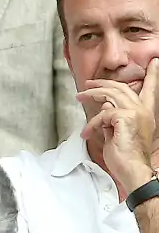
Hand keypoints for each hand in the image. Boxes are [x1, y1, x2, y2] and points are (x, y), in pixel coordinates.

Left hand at [79, 58, 158, 193]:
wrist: (133, 171)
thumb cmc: (125, 156)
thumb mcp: (119, 131)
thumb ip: (114, 116)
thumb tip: (105, 105)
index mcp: (145, 113)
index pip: (151, 89)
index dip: (153, 75)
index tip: (155, 61)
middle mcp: (142, 110)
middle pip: (121, 87)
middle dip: (102, 83)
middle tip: (88, 84)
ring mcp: (135, 113)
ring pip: (109, 94)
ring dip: (92, 94)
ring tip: (80, 97)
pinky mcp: (124, 118)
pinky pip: (102, 114)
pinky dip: (91, 123)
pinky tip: (87, 133)